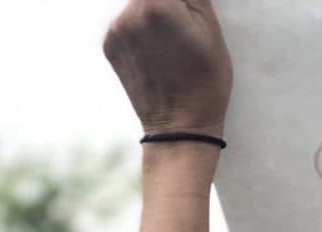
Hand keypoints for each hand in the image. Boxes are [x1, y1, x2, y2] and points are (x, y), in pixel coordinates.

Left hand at [104, 0, 232, 138]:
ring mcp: (115, 30)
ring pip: (136, 3)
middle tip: (182, 23)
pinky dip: (141, 27)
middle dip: (167, 3)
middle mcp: (129, 13)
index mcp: (158, 6)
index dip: (182, 1)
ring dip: (153, 11)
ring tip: (170, 39)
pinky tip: (157, 51)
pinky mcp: (109, 44)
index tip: (189, 9)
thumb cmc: (205, 83)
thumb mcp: (212, 32)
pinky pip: (126, 21)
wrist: (179, 129)